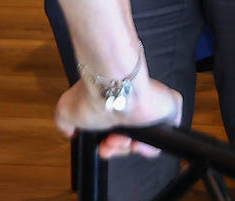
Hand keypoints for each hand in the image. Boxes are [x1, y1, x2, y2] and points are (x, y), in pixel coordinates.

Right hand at [54, 68, 183, 159]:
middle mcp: (134, 108)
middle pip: (130, 141)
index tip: (102, 147)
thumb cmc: (94, 94)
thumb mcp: (66, 110)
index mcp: (117, 106)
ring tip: (118, 139)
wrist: (113, 86)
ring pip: (145, 142)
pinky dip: (150, 145)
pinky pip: (166, 136)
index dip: (109, 146)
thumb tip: (69, 131)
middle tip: (108, 145)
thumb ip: (65, 122)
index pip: (117, 134)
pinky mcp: (170, 108)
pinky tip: (137, 141)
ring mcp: (153, 109)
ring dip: (128, 148)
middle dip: (116, 148)